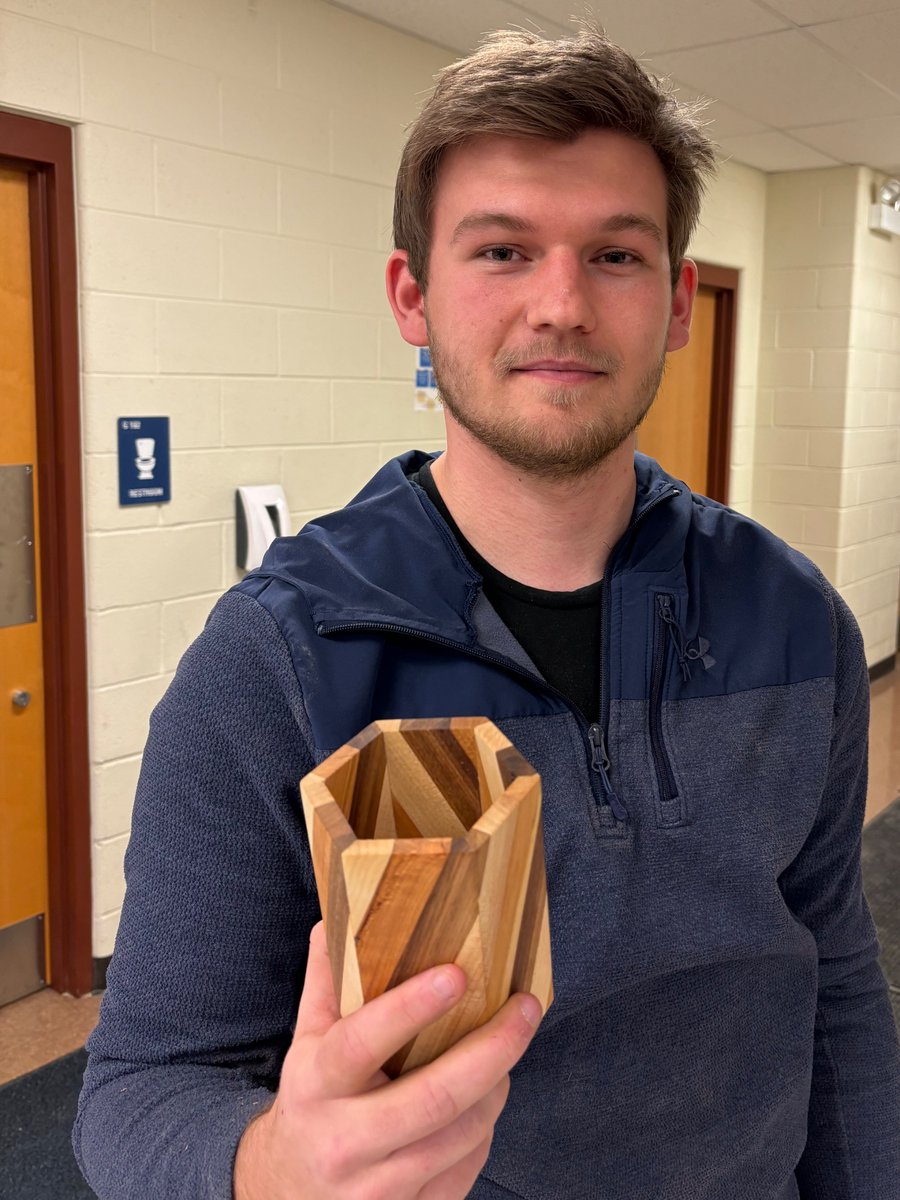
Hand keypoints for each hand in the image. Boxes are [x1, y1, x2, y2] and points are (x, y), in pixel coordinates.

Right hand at [234, 921, 541, 1198]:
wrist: (282, 1193)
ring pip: (461, 1134)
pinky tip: (486, 1101)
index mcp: (316, 1082)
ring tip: (508, 1049)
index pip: (364, 1039)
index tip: (459, 973)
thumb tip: (337, 914)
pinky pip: (464, 1170)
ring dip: (496, 1087)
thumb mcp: (308, 1039)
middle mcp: (342, 1140)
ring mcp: (374, 1190)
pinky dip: (485, 1131)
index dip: (412, 1007)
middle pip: (434, 1097)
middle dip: (492, 1049)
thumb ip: (326, 979)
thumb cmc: (311, 1100)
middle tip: (526, 1009)